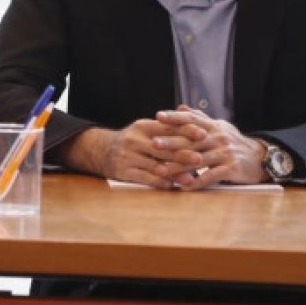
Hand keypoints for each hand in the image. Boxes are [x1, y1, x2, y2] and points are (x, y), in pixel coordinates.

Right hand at [57, 120, 200, 188]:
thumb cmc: (133, 141)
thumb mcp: (145, 129)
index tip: (204, 134)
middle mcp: (134, 140)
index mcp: (142, 126)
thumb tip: (194, 118)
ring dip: (174, 173)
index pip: (167, 127)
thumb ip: (167, 126)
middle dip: (183, 154)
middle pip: (163, 148)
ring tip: (190, 179)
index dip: (186, 130)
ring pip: (155, 165)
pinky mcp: (123, 171)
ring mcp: (128, 156)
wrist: (101, 151)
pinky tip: (172, 186)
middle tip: (200, 159)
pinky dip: (160, 182)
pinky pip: (145, 178)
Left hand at [153, 106, 265, 188]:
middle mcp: (218, 137)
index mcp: (213, 126)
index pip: (192, 119)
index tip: (158, 116)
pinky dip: (197, 182)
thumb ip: (199, 118)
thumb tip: (179, 106)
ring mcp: (225, 153)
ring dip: (179, 166)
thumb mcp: (218, 127)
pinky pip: (212, 176)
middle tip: (153, 144)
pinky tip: (184, 186)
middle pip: (192, 140)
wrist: (259, 157)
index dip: (175, 117)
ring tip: (162, 170)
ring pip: (198, 159)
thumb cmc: (232, 142)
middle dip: (172, 142)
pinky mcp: (232, 168)